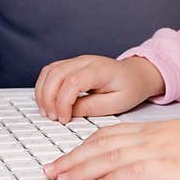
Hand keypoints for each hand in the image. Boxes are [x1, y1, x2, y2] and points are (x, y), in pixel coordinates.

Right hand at [34, 55, 164, 123]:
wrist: (136, 75)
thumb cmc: (129, 88)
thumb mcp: (115, 104)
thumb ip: (90, 107)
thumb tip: (68, 112)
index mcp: (99, 69)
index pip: (72, 81)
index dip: (63, 102)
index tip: (64, 118)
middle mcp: (85, 61)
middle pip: (55, 74)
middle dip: (48, 98)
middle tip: (53, 117)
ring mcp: (76, 61)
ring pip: (48, 71)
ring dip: (43, 93)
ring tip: (48, 112)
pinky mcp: (71, 65)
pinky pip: (50, 72)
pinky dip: (44, 87)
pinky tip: (47, 102)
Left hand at [42, 116, 179, 179]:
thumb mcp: (177, 141)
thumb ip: (155, 148)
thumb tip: (135, 164)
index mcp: (150, 131)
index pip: (107, 135)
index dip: (82, 147)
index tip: (64, 157)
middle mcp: (149, 138)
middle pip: (101, 145)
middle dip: (72, 159)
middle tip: (51, 171)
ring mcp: (157, 151)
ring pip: (111, 157)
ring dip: (83, 169)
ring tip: (63, 179)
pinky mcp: (168, 167)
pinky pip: (134, 171)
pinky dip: (113, 178)